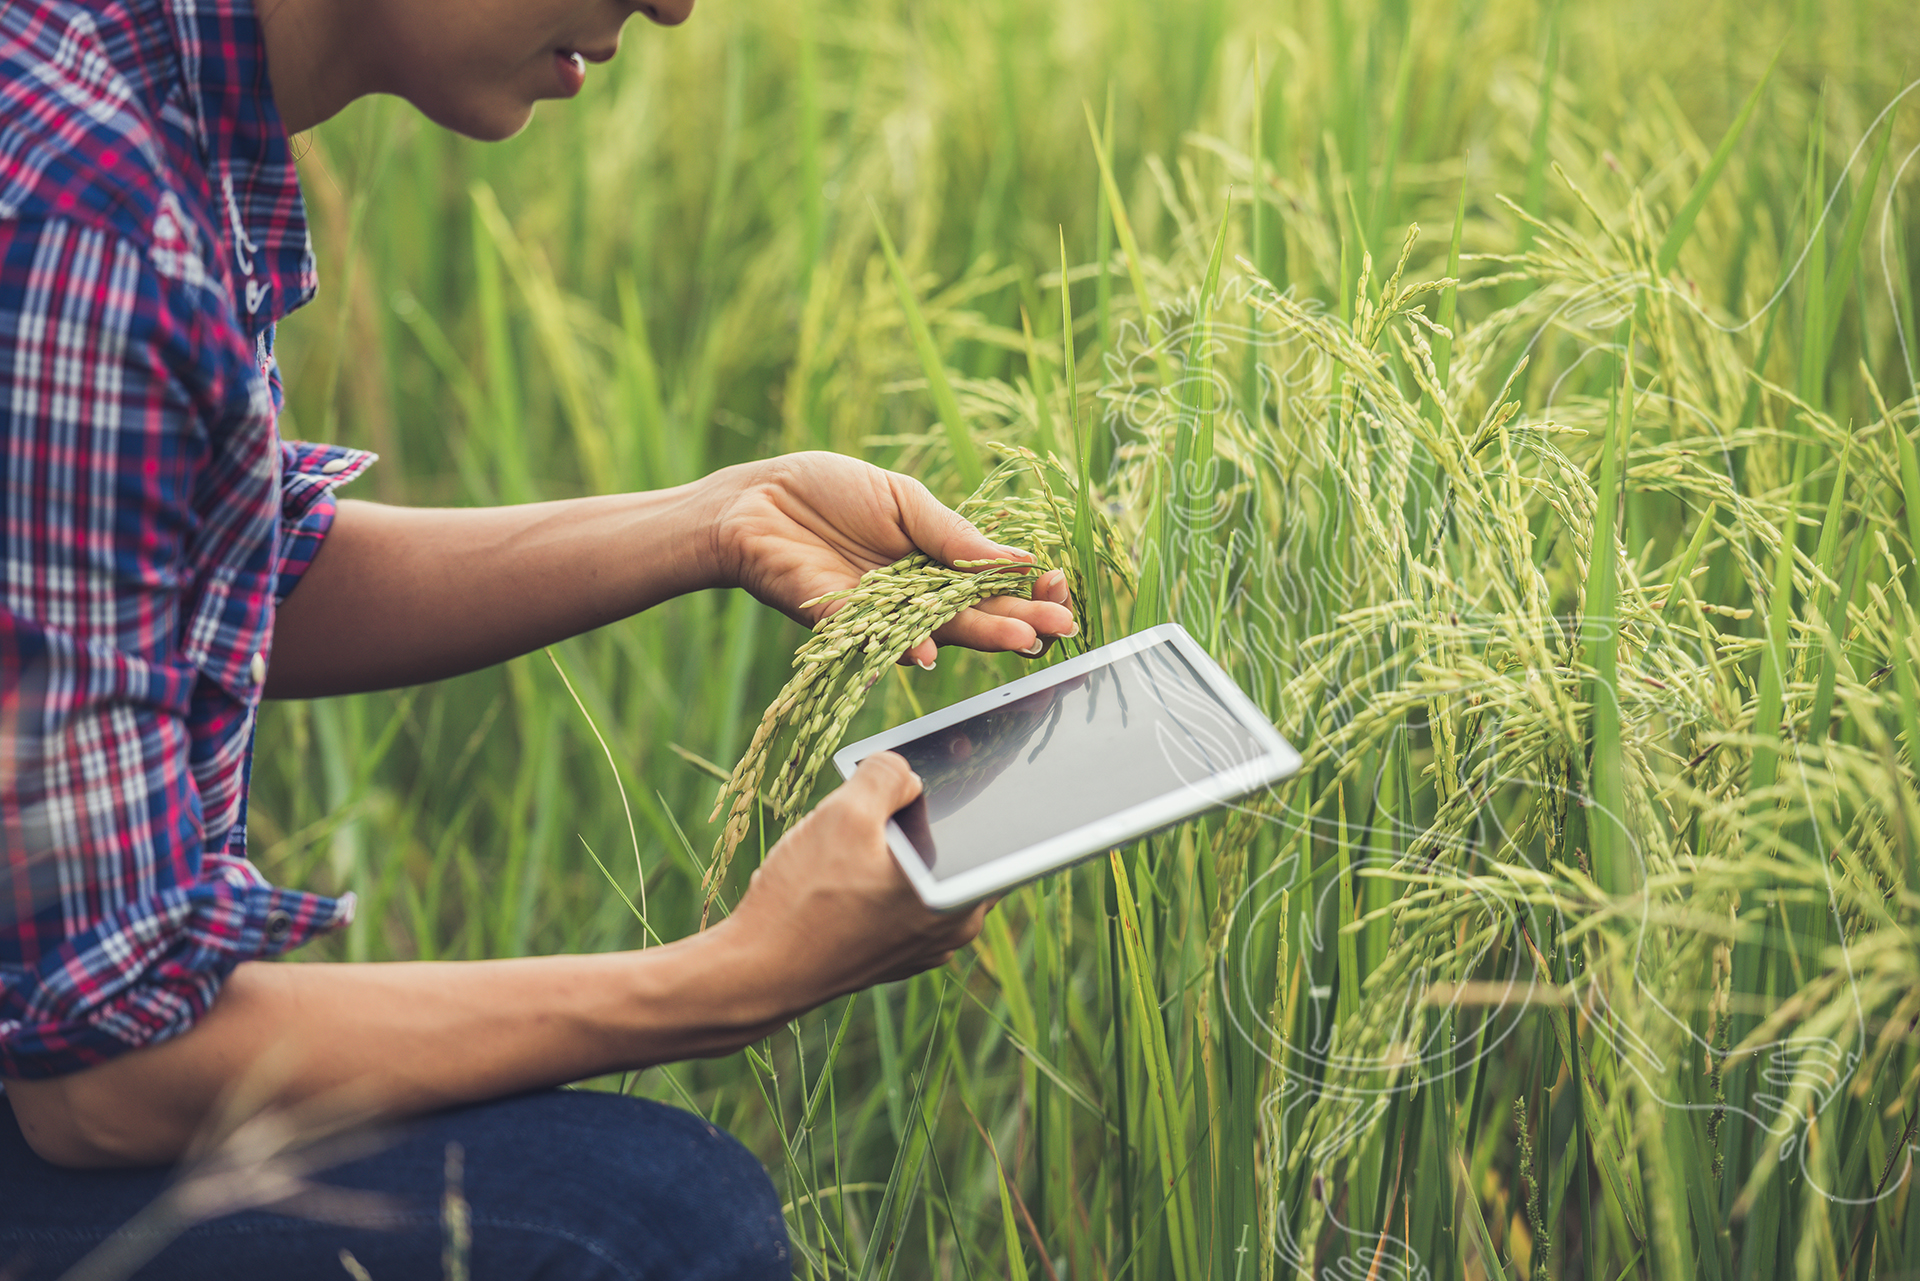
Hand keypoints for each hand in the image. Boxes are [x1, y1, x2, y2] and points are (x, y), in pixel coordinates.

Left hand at [706, 452, 1075, 666]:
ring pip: (936, 632)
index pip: (991, 583)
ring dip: (978, 637)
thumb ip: (951, 533)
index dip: (1026, 587)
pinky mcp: (836, 623)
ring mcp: (878, 615)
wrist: (754, 501)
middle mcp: (912, 597)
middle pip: (974, 614)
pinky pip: (873, 638)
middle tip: (1059, 627)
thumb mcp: (901, 499)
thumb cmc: (825, 491)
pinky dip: (900, 645)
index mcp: (933, 562)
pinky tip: (929, 651)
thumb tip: (1014, 560)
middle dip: (1019, 619)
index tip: (1056, 585)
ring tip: (1020, 639)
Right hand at [715, 753, 987, 1014]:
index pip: (996, 829)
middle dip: (921, 816)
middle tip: (885, 793)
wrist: (756, 973)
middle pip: (955, 846)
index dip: (974, 788)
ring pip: (922, 873)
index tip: (957, 761)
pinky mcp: (893, 955)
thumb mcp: (844, 814)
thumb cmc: (804, 899)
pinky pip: (899, 900)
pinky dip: (878, 877)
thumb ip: (886, 775)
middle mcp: (955, 928)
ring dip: (894, 847)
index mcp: (962, 896)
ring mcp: (925, 947)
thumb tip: (904, 770)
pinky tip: (838, 868)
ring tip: (849, 834)